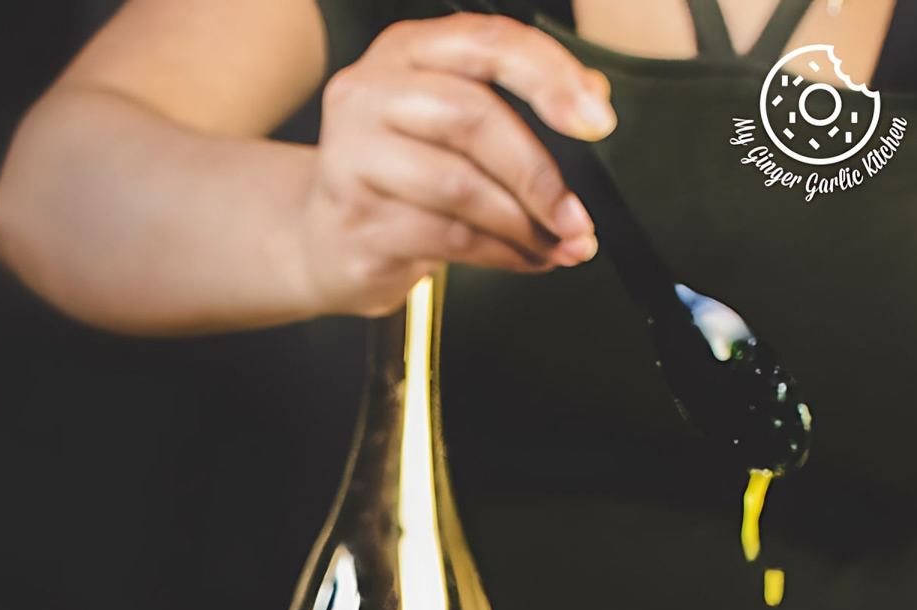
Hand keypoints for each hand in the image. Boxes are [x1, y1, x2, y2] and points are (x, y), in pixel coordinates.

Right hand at [292, 11, 615, 317]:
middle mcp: (369, 94)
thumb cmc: (397, 176)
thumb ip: (514, 100)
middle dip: (539, 174)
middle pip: (473, 119)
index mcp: (404, 51)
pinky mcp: (359, 223)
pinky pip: (448, 239)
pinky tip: (524, 258)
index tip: (596, 121)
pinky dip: (501, 254)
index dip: (549, 77)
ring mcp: (354, 159)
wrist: (320, 239)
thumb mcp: (448, 121)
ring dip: (523, 224)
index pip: (488, 43)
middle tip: (577, 215)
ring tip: (557, 244)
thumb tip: (593, 102)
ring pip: (460, 188)